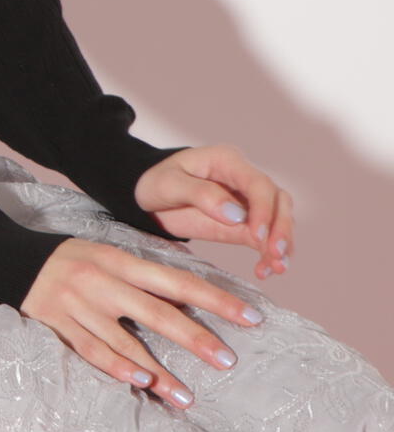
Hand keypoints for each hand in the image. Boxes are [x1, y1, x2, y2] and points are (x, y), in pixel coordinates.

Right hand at [18, 236, 264, 408]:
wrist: (12, 259)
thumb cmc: (70, 259)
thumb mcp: (106, 252)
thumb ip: (141, 272)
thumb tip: (188, 287)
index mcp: (120, 261)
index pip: (176, 281)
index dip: (215, 298)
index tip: (250, 316)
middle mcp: (103, 282)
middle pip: (157, 312)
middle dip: (195, 338)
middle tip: (227, 360)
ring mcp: (80, 304)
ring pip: (126, 341)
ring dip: (159, 371)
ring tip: (187, 397)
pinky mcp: (59, 324)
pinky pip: (92, 350)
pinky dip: (118, 368)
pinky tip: (141, 385)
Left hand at [132, 143, 294, 280]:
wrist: (148, 196)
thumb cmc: (156, 182)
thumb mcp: (168, 184)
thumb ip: (201, 195)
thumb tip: (238, 215)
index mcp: (226, 161)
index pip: (257, 183)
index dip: (263, 209)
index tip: (257, 236)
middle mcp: (243, 178)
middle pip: (278, 199)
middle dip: (281, 228)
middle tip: (276, 255)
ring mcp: (247, 200)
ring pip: (280, 218)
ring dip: (282, 243)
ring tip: (275, 268)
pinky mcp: (245, 222)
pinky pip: (266, 236)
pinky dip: (270, 253)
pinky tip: (265, 270)